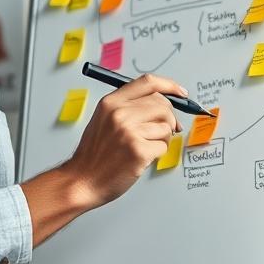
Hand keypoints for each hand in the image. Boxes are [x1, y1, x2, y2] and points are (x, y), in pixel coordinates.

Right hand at [63, 73, 184, 208]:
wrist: (81, 181)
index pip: (148, 83)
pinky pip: (164, 147)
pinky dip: (158, 154)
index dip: (170, 86)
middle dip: (169, 120)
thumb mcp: (104, 120)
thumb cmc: (95, 154)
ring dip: (162, 139)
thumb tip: (165, 104)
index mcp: (111, 102)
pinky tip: (142, 157)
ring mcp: (129, 132)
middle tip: (163, 131)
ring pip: (166, 127)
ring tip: (145, 146)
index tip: (181, 93)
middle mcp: (120, 113)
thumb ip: (130, 107)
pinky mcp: (138, 151)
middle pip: (163, 105)